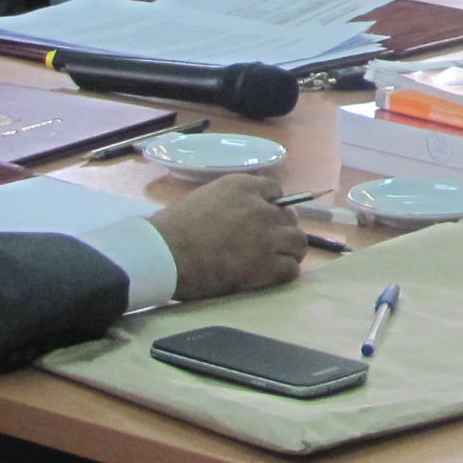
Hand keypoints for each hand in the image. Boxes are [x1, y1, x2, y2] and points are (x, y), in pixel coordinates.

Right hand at [150, 171, 306, 299]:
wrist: (164, 255)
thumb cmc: (172, 228)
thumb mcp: (205, 197)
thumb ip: (230, 201)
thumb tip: (243, 213)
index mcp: (242, 186)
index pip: (275, 191)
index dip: (272, 207)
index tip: (265, 219)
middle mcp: (260, 208)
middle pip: (289, 217)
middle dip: (281, 229)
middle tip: (270, 243)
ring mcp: (266, 237)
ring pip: (298, 241)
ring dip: (289, 250)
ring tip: (276, 260)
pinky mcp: (266, 266)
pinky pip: (291, 269)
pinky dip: (284, 273)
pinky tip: (270, 276)